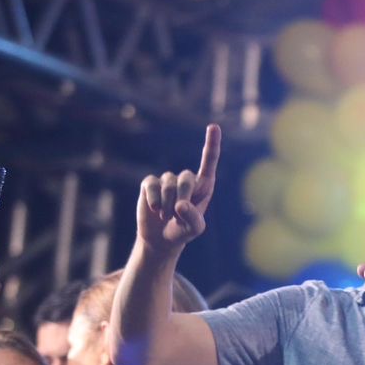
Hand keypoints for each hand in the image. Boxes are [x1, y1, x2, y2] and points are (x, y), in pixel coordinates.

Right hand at [136, 124, 220, 255]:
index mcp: (203, 186)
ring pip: (168, 183)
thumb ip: (194, 218)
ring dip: (167, 203)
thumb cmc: (183, 231)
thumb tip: (181, 203)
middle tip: (177, 214)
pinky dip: (153, 198)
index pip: (209, 162)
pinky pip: (151, 184)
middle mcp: (186, 180)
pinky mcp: (150, 184)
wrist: (162, 238)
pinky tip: (154, 208)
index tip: (214, 126)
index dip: (211, 144)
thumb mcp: (194, 230)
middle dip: (182, 197)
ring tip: (166, 215)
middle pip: (186, 178)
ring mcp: (167, 180)